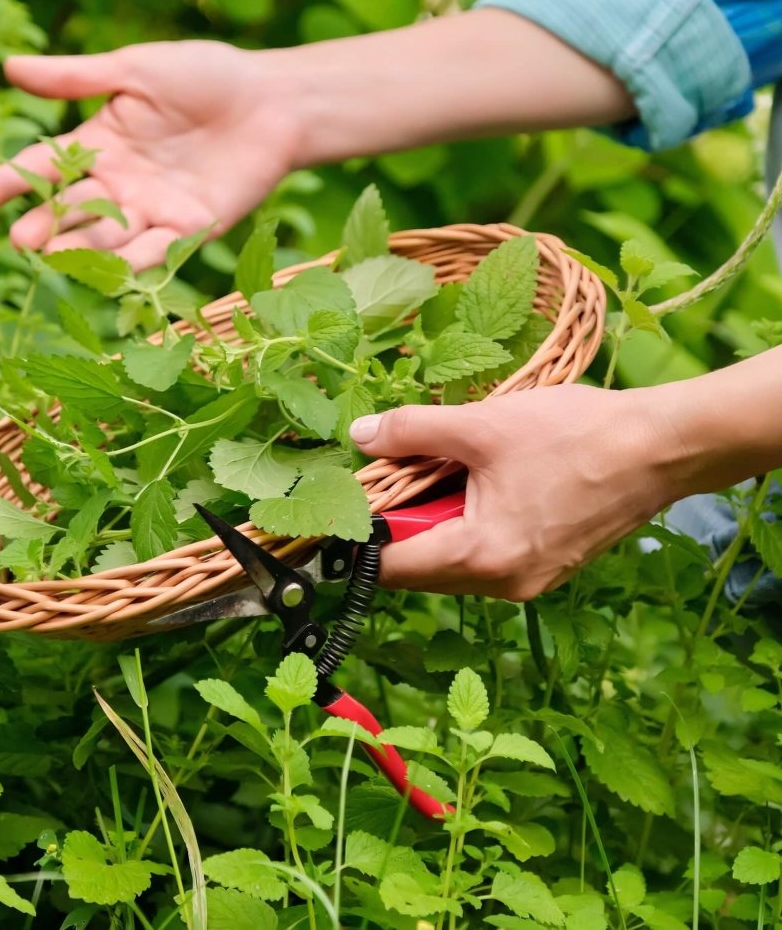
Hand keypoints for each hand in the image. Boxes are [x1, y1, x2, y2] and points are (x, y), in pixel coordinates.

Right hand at [0, 41, 299, 269]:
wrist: (272, 99)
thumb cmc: (204, 75)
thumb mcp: (135, 70)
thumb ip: (77, 78)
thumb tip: (10, 68)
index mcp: (100, 143)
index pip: (45, 165)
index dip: (10, 181)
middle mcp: (120, 183)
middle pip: (73, 208)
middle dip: (46, 223)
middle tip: (20, 239)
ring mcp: (154, 210)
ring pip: (109, 235)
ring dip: (82, 247)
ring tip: (53, 254)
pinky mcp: (191, 229)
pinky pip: (158, 249)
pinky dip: (136, 260)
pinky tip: (112, 269)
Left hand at [349, 385, 675, 600]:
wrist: (661, 448)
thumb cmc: (573, 435)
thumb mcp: (480, 424)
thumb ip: (411, 431)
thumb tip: (359, 438)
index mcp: (481, 558)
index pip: (392, 567)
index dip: (361, 536)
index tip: (348, 500)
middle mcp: (502, 585)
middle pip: (420, 566)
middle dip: (399, 520)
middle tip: (397, 469)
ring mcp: (528, 580)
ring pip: (452, 559)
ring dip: (434, 519)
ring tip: (441, 467)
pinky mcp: (547, 565)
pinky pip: (485, 553)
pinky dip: (467, 522)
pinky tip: (476, 480)